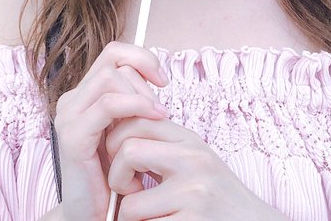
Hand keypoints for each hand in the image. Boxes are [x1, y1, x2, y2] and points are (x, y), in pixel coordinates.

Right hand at [53, 41, 168, 220]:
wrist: (100, 214)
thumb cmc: (119, 172)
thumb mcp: (130, 127)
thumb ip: (135, 100)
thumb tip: (157, 76)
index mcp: (86, 94)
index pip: (114, 53)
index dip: (142, 57)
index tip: (163, 80)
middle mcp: (73, 99)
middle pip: (113, 58)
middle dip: (144, 76)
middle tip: (160, 108)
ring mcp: (69, 115)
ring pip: (110, 76)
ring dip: (141, 93)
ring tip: (158, 117)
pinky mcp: (73, 136)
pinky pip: (109, 104)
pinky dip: (136, 105)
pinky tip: (154, 117)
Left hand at [106, 118, 287, 220]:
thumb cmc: (216, 196)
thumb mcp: (193, 160)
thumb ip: (162, 145)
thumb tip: (114, 132)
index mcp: (190, 141)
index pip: (135, 120)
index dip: (116, 142)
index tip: (125, 164)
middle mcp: (193, 161)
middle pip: (127, 152)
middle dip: (116, 178)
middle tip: (129, 192)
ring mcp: (193, 194)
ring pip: (130, 204)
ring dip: (130, 218)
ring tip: (148, 217)